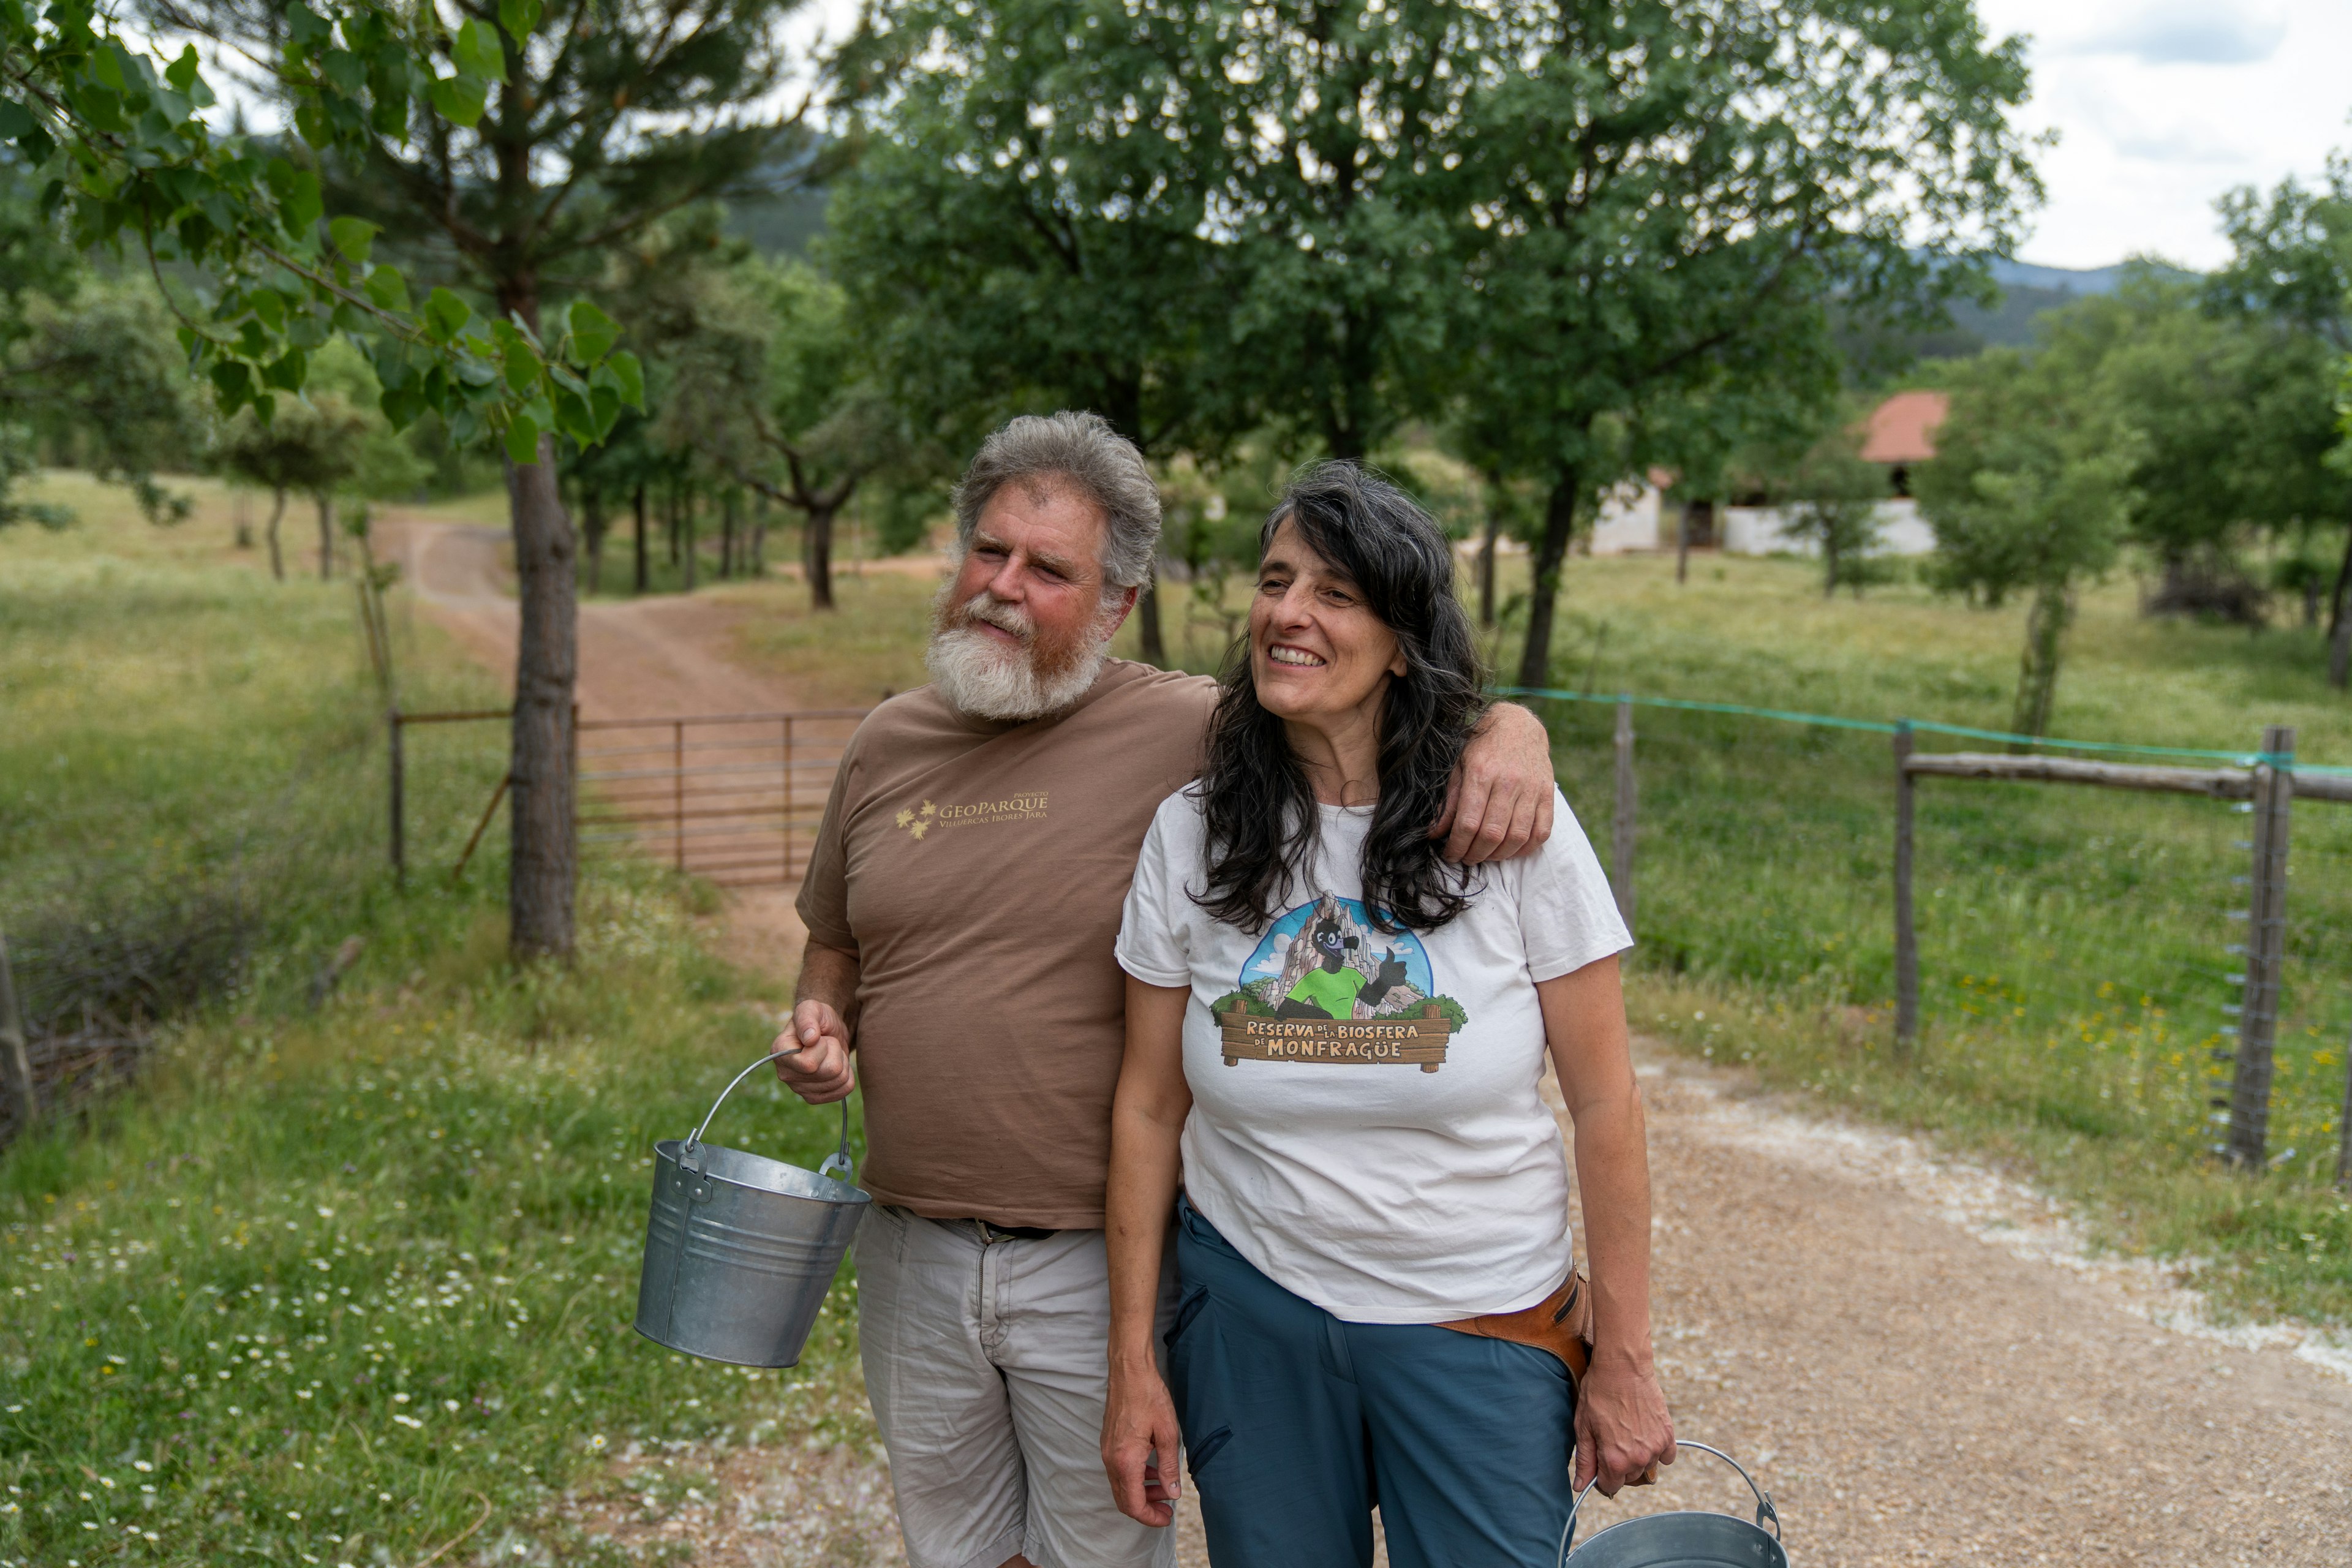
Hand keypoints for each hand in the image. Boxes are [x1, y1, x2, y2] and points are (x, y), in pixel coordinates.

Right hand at [773, 1002, 854, 1104]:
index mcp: (779, 1053)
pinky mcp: (814, 1097)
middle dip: (835, 1052)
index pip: (809, 1064)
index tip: (819, 1036)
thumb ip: (808, 1018)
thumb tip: (810, 1039)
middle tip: (827, 1043)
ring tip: (831, 1053)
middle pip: (829, 1072)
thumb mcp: (812, 1008)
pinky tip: (837, 1065)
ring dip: (842, 1062)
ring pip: (839, 1081)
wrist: (826, 1032)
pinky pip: (844, 1090)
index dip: (822, 1048)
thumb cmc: (817, 1019)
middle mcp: (785, 1074)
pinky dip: (847, 1075)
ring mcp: (799, 1089)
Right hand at [1101, 1360, 1183, 1527]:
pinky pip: (1118, 1471)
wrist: (1129, 1370)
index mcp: (1126, 1461)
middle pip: (1124, 1500)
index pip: (1133, 1505)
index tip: (1167, 1518)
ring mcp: (1107, 1451)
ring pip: (1120, 1486)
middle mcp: (1111, 1460)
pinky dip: (1134, 1477)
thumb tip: (1173, 1493)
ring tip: (1164, 1486)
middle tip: (1168, 1507)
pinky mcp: (1108, 1443)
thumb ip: (1169, 1467)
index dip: (1150, 1518)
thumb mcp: (1167, 1433)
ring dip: (1141, 1492)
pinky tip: (1152, 1468)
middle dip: (1146, 1508)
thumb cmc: (1149, 1396)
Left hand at [1433, 702, 1556, 863]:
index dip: (1457, 846)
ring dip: (1499, 856)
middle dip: (1475, 855)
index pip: (1468, 823)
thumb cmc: (1483, 748)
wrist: (1518, 725)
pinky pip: (1541, 832)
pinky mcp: (1548, 794)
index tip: (1450, 854)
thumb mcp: (1459, 767)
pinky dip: (1525, 848)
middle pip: (1492, 834)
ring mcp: (1532, 789)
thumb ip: (1449, 802)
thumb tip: (1434, 834)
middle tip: (1465, 858)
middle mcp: (1509, 782)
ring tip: (1485, 855)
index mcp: (1481, 773)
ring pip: (1517, 837)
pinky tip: (1510, 850)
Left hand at [1574, 1355, 1674, 1497]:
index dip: (1600, 1478)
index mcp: (1615, 1460)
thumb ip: (1585, 1461)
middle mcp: (1639, 1459)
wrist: (1622, 1367)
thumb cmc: (1598, 1394)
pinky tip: (1644, 1435)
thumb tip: (1579, 1487)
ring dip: (1637, 1460)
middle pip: (1628, 1479)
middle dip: (1618, 1468)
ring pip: (1646, 1469)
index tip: (1598, 1464)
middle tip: (1610, 1443)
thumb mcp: (1583, 1428)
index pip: (1610, 1487)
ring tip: (1626, 1435)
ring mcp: (1656, 1447)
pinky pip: (1666, 1457)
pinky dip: (1657, 1452)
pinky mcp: (1668, 1435)